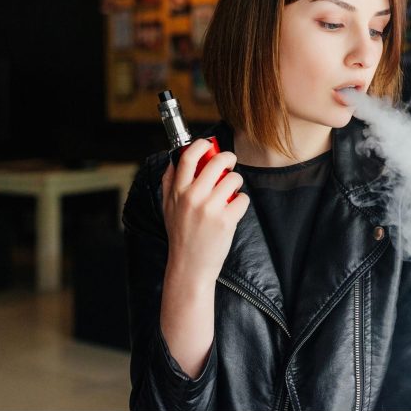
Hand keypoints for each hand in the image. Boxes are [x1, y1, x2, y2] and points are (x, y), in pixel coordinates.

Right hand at [161, 139, 249, 287]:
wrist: (190, 266)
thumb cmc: (180, 235)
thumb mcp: (167, 208)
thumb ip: (169, 183)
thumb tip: (174, 160)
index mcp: (178, 192)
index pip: (188, 158)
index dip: (200, 145)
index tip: (208, 145)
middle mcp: (193, 197)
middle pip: (217, 162)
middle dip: (228, 158)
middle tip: (230, 163)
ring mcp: (210, 208)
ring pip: (234, 179)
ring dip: (236, 182)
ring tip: (231, 191)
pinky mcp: (226, 220)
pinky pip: (243, 198)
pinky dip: (242, 201)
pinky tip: (234, 209)